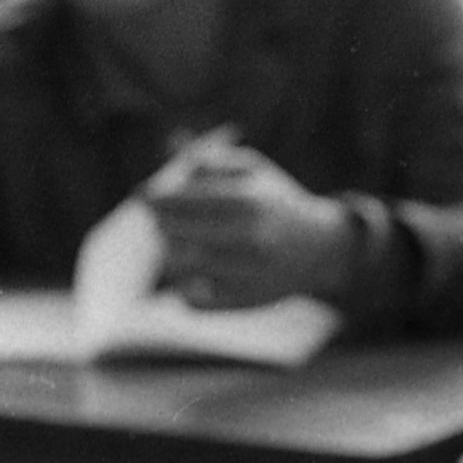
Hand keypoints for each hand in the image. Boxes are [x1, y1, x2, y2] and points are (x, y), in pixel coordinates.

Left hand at [152, 144, 353, 307]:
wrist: (321, 248)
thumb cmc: (276, 201)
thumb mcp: (253, 168)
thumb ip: (211, 160)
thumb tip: (172, 167)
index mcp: (249, 201)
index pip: (188, 200)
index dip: (158, 198)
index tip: (141, 196)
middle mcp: (250, 237)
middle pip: (180, 233)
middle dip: (161, 225)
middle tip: (156, 221)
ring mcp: (249, 273)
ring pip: (183, 267)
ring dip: (170, 254)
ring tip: (174, 244)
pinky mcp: (247, 301)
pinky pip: (197, 302)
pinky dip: (184, 291)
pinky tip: (188, 278)